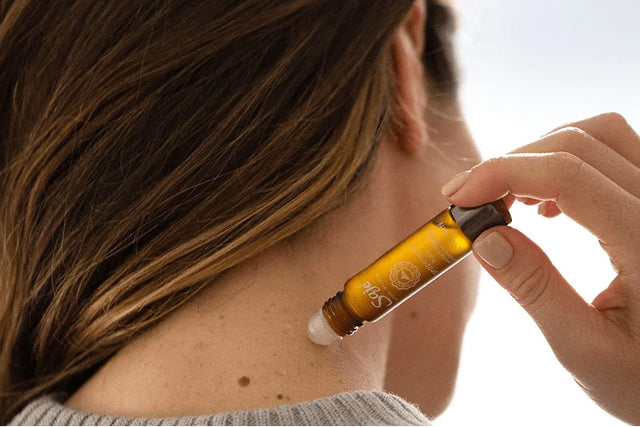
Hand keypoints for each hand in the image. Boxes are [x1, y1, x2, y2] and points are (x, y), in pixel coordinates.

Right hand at [440, 112, 639, 423]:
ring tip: (508, 198)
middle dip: (512, 162)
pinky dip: (568, 161)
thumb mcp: (586, 349)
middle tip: (470, 199)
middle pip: (580, 144)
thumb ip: (534, 289)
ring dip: (541, 154)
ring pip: (601, 135)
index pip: (569, 175)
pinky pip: (615, 153)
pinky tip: (547, 203)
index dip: (502, 172)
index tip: (458, 197)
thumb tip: (484, 237)